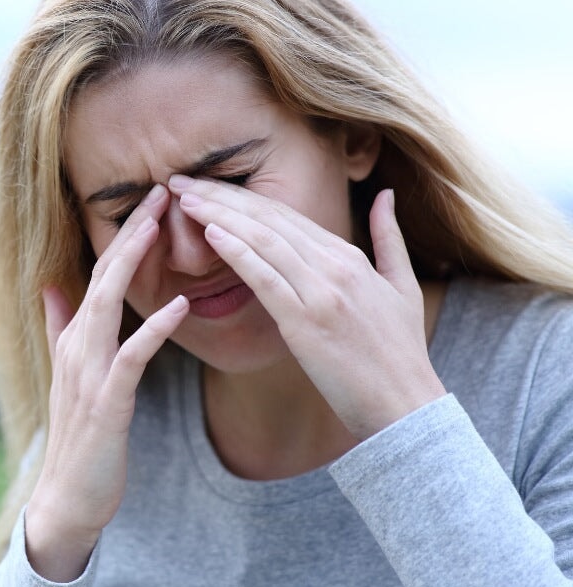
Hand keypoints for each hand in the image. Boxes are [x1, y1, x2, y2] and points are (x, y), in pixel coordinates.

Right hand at [26, 183, 189, 581]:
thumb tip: (52, 287)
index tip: (154, 200)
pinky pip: (130, 358)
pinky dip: (153, 329)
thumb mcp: (69, 376)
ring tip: (161, 225)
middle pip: (103, 277)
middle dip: (131, 232)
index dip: (125, 235)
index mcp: (75, 340)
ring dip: (134, 263)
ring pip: (108, 305)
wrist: (69, 499)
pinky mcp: (106, 404)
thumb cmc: (80, 439)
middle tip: (162, 190)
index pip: (100, 274)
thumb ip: (60, 329)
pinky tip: (179, 305)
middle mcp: (77, 349)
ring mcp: (88, 375)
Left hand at [168, 174, 445, 439]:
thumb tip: (386, 194)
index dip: (243, 196)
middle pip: (268, 218)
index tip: (208, 184)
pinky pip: (265, 277)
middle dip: (220, 195)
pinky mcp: (306, 322)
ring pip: (262, 240)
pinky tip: (209, 232)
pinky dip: (236, 251)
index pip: (285, 215)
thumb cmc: (401, 354)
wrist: (407, 405)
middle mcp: (335, 266)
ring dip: (217, 214)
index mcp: (349, 257)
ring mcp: (321, 292)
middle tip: (180, 180)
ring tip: (181, 197)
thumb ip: (390, 238)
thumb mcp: (403, 286)